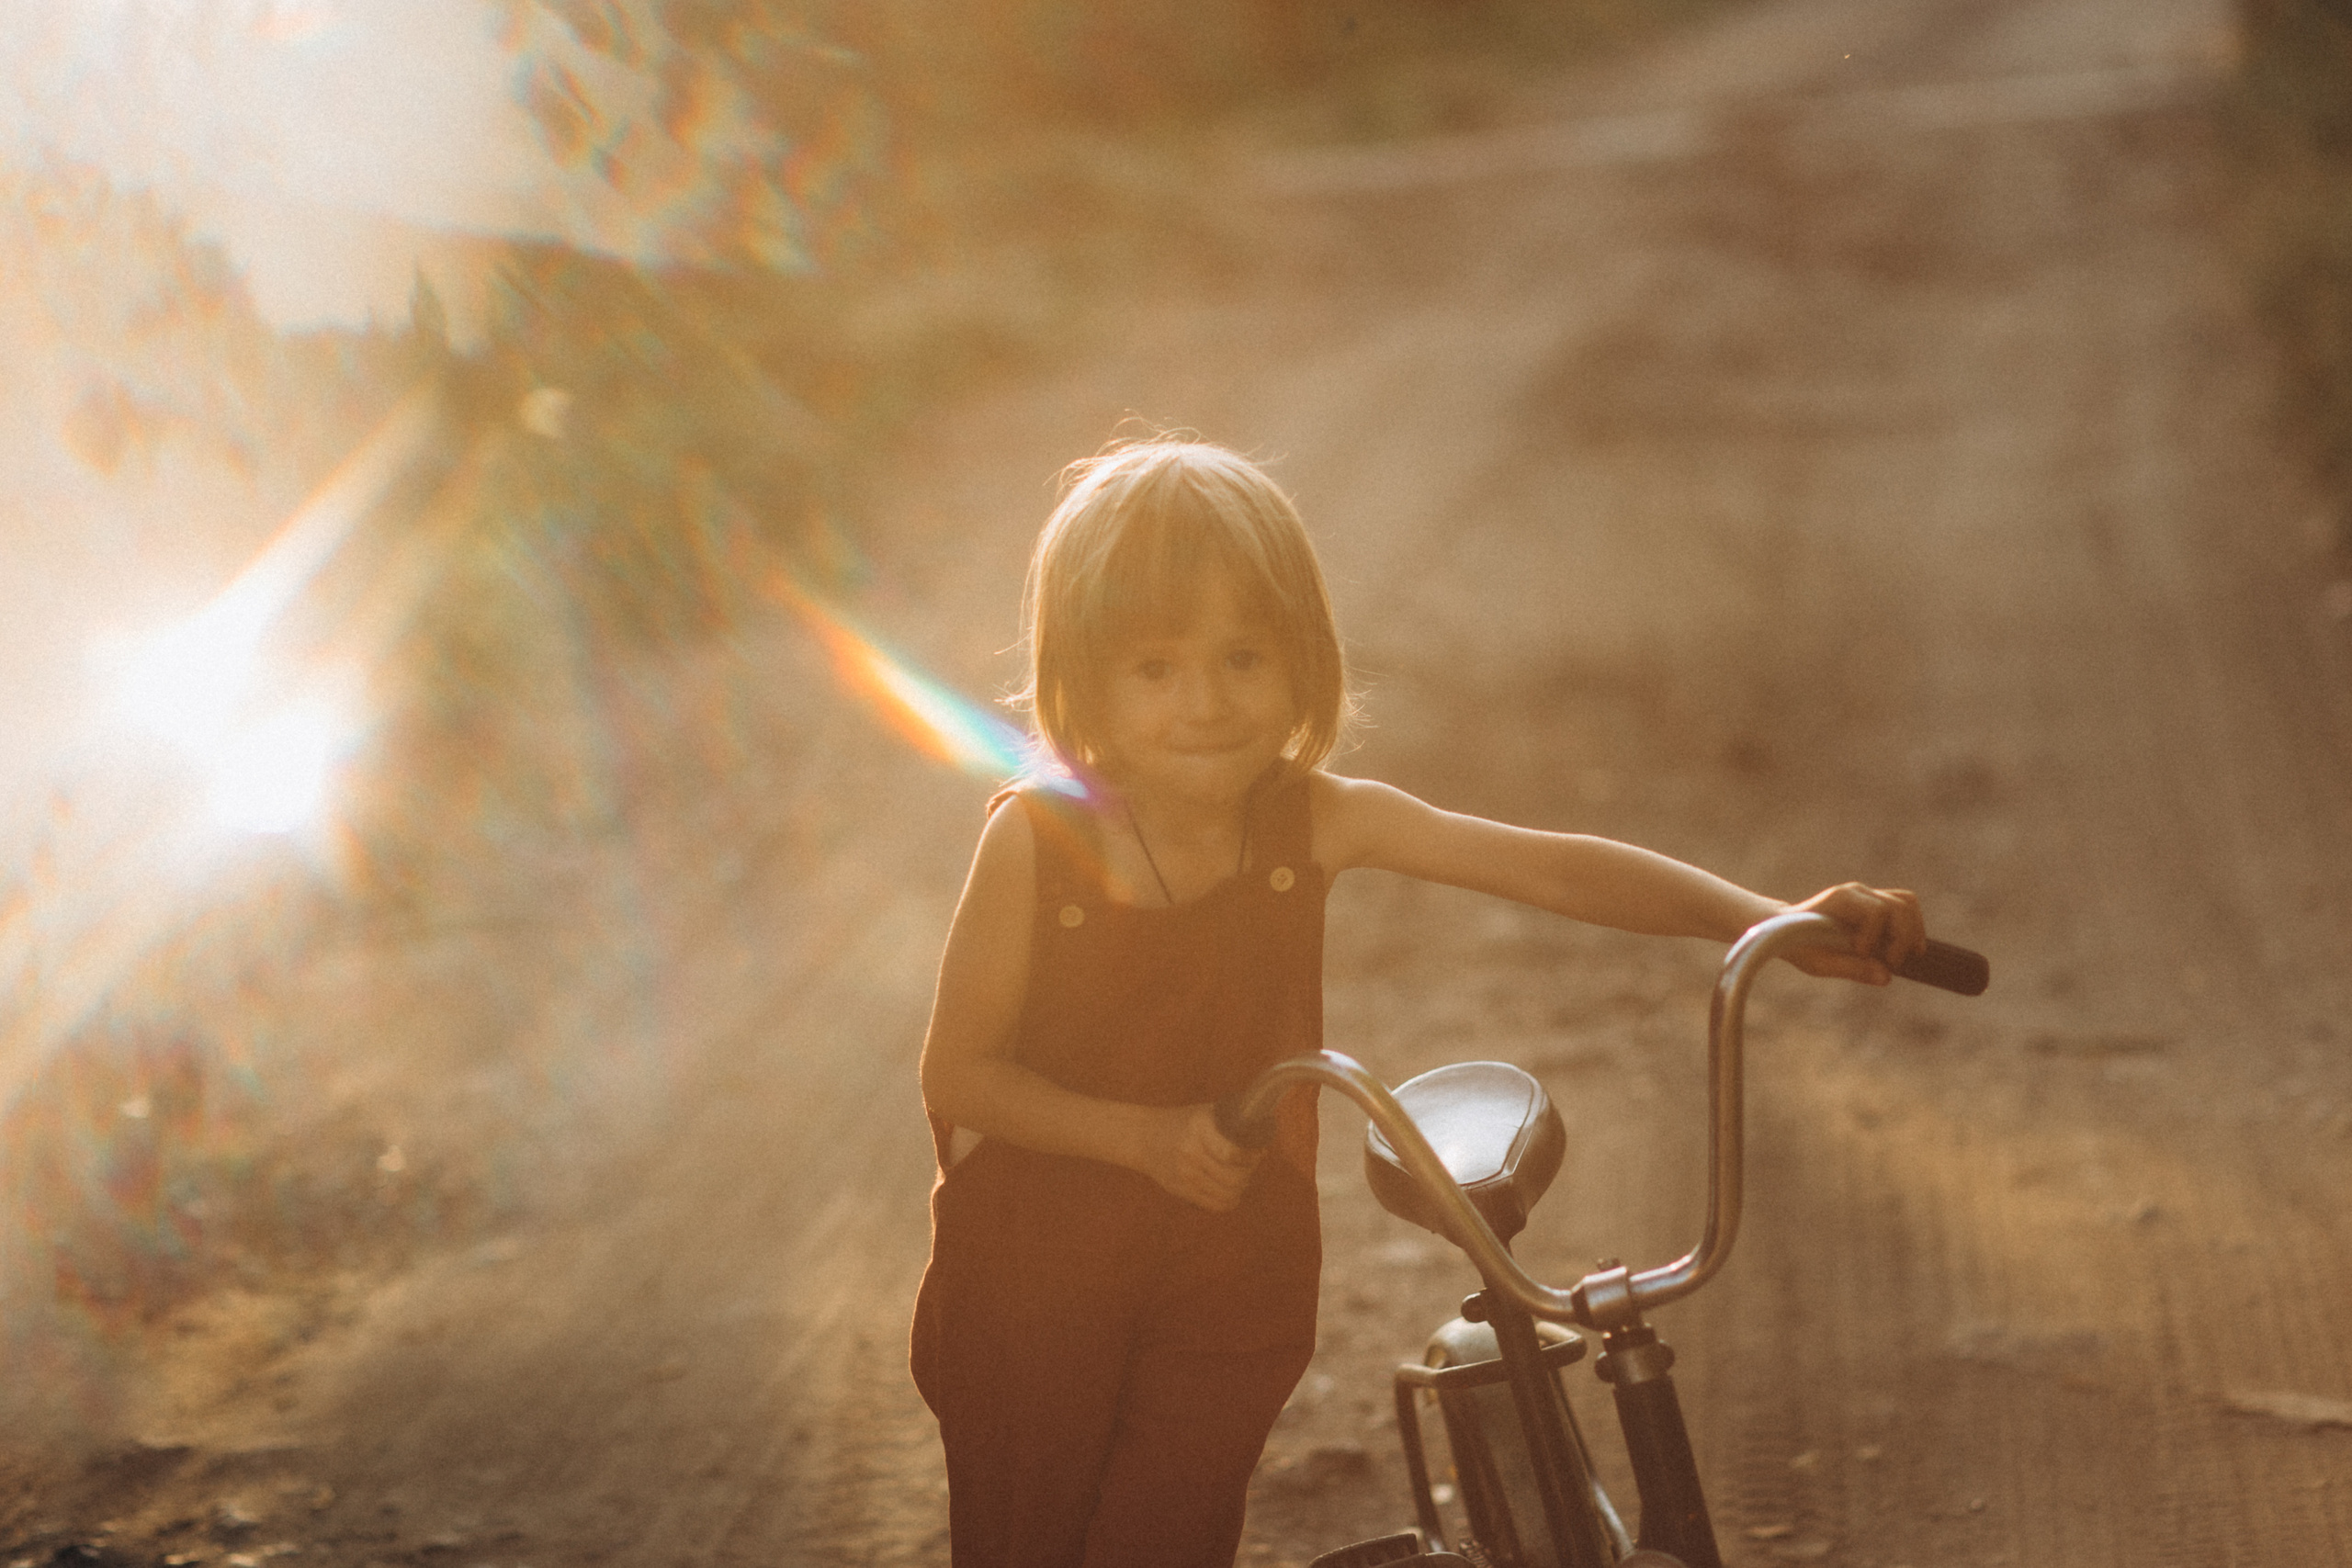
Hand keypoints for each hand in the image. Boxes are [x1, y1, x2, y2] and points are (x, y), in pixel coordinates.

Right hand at [1137, 1104, 1263, 1211]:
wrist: (1144, 1137)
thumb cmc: (1182, 1123)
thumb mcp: (1204, 1113)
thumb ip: (1231, 1122)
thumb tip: (1263, 1143)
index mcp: (1199, 1127)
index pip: (1234, 1153)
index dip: (1252, 1157)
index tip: (1257, 1153)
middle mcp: (1190, 1151)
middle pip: (1234, 1177)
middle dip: (1248, 1173)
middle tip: (1250, 1166)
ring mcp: (1184, 1174)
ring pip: (1228, 1193)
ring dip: (1240, 1188)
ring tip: (1240, 1179)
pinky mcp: (1180, 1190)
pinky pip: (1215, 1205)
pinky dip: (1229, 1201)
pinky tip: (1231, 1194)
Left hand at [1785, 882, 1924, 984]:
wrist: (1786, 929)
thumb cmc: (1800, 946)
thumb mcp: (1819, 962)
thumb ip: (1851, 968)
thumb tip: (1887, 977)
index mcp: (1841, 900)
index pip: (1877, 910)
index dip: (1877, 935)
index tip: (1863, 954)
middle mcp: (1857, 892)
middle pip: (1898, 905)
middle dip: (1904, 937)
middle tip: (1894, 964)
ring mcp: (1868, 895)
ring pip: (1906, 902)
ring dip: (1914, 930)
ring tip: (1912, 955)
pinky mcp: (1875, 903)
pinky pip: (1904, 906)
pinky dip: (1913, 925)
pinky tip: (1910, 948)